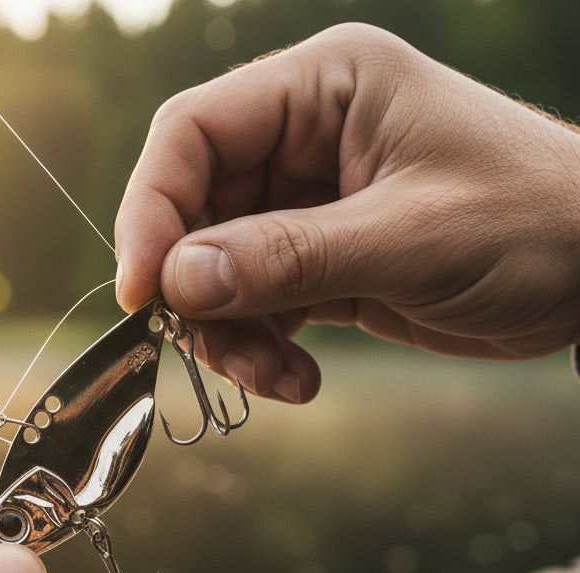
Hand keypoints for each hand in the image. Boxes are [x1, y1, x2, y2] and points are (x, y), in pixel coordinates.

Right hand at [115, 23, 579, 403]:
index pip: (193, 134)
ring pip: (216, 272)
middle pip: (194, 212)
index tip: (142, 293)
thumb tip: (177, 280)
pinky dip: (261, 351)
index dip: (151, 211)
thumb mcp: (409, 238)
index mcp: (323, 90)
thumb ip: (287, 256)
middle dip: (197, 292)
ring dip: (229, 336)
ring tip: (275, 379)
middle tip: (214, 351)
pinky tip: (298, 381)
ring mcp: (308, 205)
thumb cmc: (533, 223)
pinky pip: (255, 307)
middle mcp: (304, 140)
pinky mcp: (318, 261)